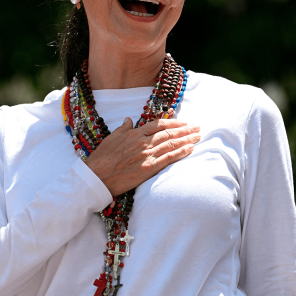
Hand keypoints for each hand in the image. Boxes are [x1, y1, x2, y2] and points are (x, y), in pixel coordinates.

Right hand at [84, 117, 200, 195]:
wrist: (97, 175)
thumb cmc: (102, 158)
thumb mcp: (111, 138)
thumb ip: (123, 128)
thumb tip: (129, 119)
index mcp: (134, 134)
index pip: (159, 124)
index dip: (174, 122)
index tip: (184, 122)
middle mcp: (143, 142)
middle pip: (169, 133)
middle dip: (186, 130)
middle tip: (198, 127)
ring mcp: (147, 155)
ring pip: (171, 144)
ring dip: (187, 139)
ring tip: (198, 136)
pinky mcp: (148, 168)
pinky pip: (169, 158)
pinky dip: (181, 152)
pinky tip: (191, 148)